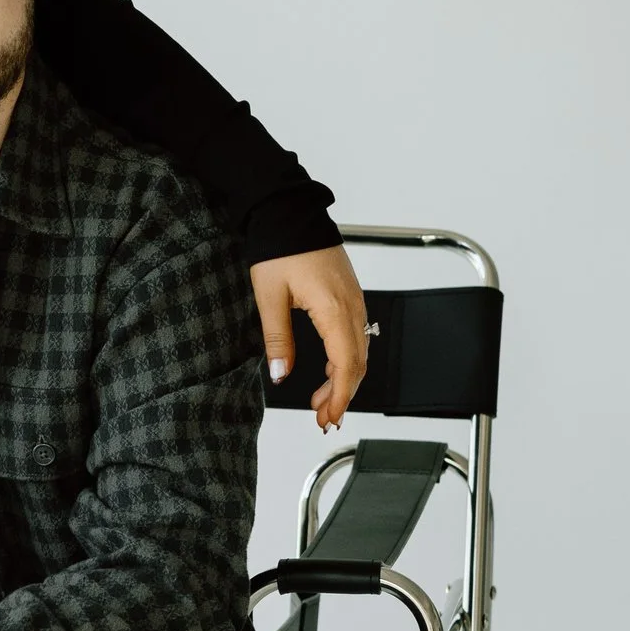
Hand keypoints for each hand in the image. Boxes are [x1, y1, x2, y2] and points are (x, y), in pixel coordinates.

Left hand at [251, 245, 370, 428]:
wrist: (289, 213)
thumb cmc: (279, 248)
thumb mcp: (270, 297)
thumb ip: (277, 339)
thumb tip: (281, 373)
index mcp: (334, 309)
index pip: (347, 365)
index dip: (341, 396)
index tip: (329, 417)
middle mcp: (352, 306)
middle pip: (358, 363)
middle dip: (343, 395)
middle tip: (323, 418)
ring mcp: (354, 300)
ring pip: (359, 351)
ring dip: (344, 379)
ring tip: (323, 401)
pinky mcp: (349, 296)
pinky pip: (355, 335)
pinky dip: (345, 359)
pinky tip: (330, 371)